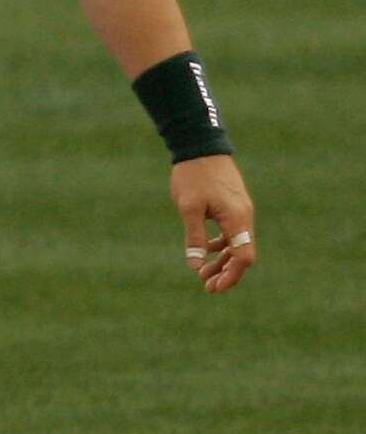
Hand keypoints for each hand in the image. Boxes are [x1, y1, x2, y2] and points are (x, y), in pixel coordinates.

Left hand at [171, 154, 255, 293]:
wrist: (201, 145)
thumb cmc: (194, 175)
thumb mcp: (189, 208)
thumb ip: (194, 237)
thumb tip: (195, 265)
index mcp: (237, 218)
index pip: (244, 257)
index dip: (231, 276)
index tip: (214, 287)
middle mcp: (244, 216)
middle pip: (242, 254)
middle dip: (226, 273)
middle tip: (206, 286)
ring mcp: (240, 210)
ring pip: (236, 243)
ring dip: (222, 260)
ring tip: (202, 273)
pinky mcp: (233, 205)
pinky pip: (231, 232)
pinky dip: (220, 244)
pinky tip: (205, 249)